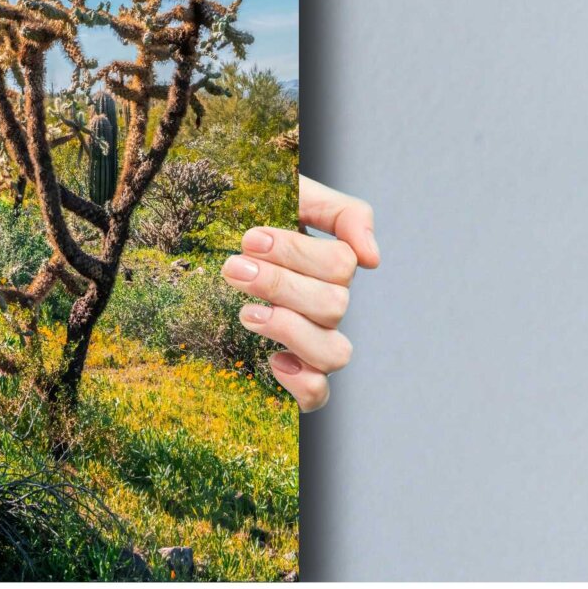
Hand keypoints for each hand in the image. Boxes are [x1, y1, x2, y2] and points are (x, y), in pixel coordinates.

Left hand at [221, 174, 377, 411]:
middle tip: (234, 268)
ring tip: (247, 313)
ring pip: (334, 353)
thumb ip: (343, 213)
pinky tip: (272, 360)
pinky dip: (302, 383)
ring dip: (290, 331)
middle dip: (279, 285)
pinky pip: (317, 395)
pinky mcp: (293, 371)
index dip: (296, 253)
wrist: (215, 234)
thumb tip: (372, 258)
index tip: (250, 239)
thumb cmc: (257, 213)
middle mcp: (328, 306)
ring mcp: (313, 341)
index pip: (340, 266)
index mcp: (331, 266)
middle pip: (333, 306)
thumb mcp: (296, 193)